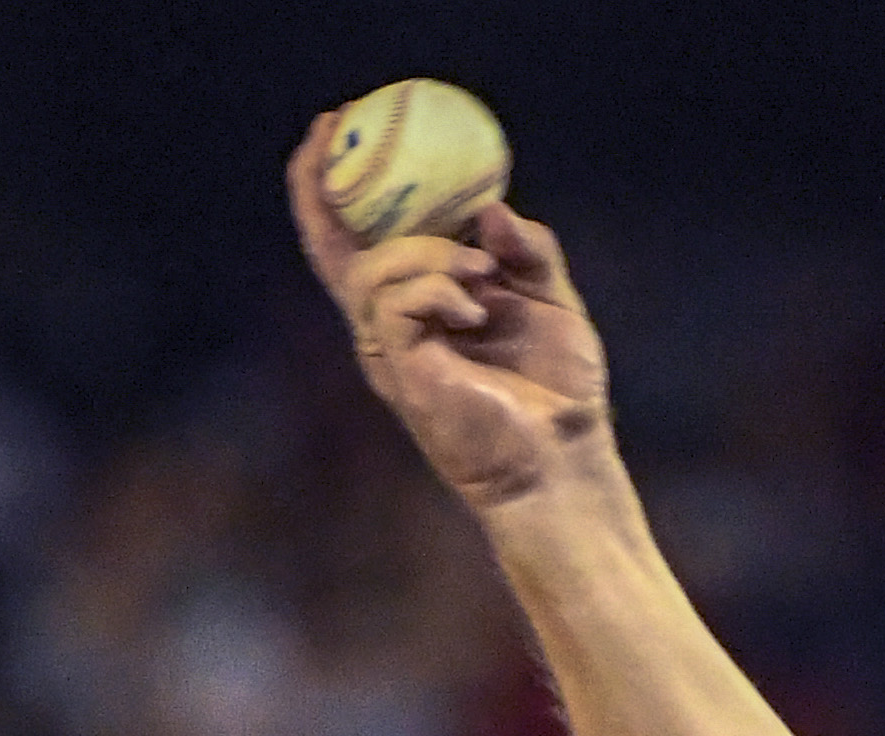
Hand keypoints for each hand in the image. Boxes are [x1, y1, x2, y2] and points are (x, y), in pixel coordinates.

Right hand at [286, 113, 609, 512]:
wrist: (564, 462)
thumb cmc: (559, 394)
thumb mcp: (553, 303)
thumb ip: (528, 251)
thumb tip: (490, 208)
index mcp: (420, 306)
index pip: (363, 238)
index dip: (341, 183)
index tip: (342, 123)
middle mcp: (392, 327)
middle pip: (332, 248)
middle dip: (319, 184)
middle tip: (333, 127)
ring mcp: (392, 351)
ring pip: (372, 270)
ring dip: (425, 253)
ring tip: (479, 271)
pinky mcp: (402, 372)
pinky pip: (395, 305)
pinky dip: (435, 289)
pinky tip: (475, 307)